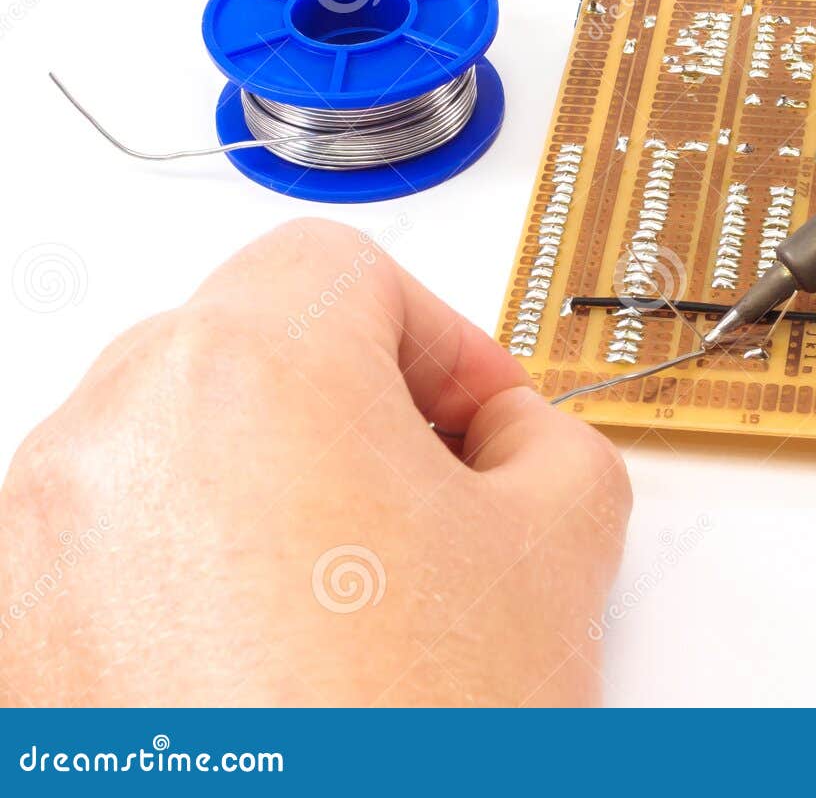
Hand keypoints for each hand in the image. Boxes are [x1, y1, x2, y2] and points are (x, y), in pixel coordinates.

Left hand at [0, 219, 629, 705]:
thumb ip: (551, 439)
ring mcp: (31, 554)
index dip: (438, 335)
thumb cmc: (418, 744)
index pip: (341, 269)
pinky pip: (103, 563)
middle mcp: (108, 442)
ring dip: (267, 492)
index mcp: (247, 371)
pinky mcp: (5, 655)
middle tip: (433, 500)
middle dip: (352, 406)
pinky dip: (183, 582)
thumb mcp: (563, 545)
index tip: (481, 417)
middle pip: (244, 347)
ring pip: (169, 453)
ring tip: (359, 606)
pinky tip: (272, 669)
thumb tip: (511, 439)